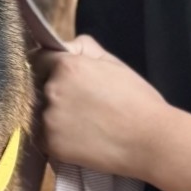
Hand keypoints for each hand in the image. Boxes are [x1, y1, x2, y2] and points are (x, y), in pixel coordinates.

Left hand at [29, 34, 173, 180]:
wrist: (150, 142)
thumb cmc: (138, 102)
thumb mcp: (114, 63)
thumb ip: (84, 48)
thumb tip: (65, 46)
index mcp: (67, 66)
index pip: (40, 59)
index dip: (50, 67)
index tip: (60, 77)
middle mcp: (53, 90)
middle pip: (39, 86)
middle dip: (56, 92)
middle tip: (82, 105)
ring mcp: (49, 118)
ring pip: (42, 112)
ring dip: (56, 116)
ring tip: (84, 124)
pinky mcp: (50, 144)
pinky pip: (45, 137)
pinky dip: (58, 138)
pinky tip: (81, 139)